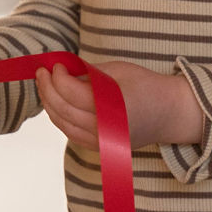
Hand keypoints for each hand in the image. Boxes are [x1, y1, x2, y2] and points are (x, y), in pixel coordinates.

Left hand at [34, 61, 208, 155]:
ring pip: (63, 123)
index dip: (58, 77)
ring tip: (45, 84)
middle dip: (47, 89)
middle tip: (42, 72)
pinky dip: (59, 117)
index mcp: (114, 106)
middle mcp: (106, 129)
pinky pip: (70, 132)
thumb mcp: (120, 70)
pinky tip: (56, 102)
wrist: (169, 114)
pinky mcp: (98, 147)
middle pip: (63, 110)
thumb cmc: (147, 87)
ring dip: (49, 103)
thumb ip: (88, 72)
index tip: (54, 64)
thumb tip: (60, 70)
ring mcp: (101, 142)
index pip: (73, 93)